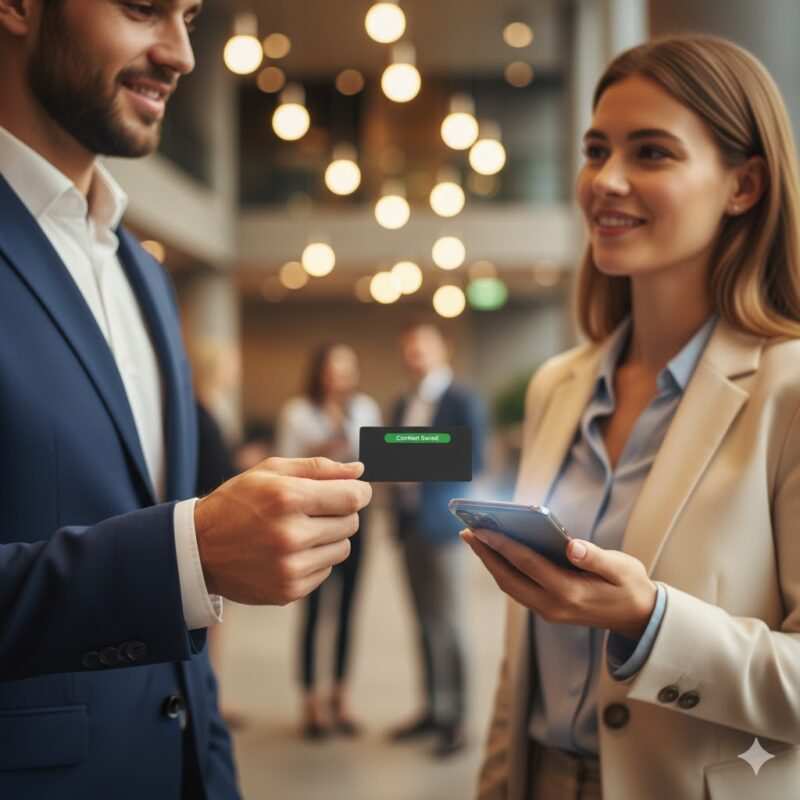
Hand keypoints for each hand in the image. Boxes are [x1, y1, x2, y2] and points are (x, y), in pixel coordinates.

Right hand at [195, 457, 371, 605]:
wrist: (198, 549)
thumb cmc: (238, 501)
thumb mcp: (271, 471)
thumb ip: (319, 468)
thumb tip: (361, 470)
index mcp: (287, 498)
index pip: (352, 498)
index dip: (359, 492)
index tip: (354, 490)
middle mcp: (290, 535)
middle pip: (350, 523)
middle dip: (339, 512)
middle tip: (311, 509)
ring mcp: (290, 567)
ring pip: (342, 548)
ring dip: (329, 537)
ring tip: (298, 530)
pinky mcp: (289, 590)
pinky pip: (326, 570)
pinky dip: (315, 559)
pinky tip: (288, 551)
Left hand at [462, 529, 656, 638]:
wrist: (639, 618)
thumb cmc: (630, 586)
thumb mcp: (621, 569)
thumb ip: (596, 558)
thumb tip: (571, 545)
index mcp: (570, 593)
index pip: (528, 565)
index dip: (502, 545)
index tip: (481, 529)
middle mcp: (553, 607)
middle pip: (509, 579)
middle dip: (486, 554)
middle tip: (467, 530)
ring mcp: (548, 611)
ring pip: (510, 586)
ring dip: (490, 562)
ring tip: (474, 537)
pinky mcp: (547, 609)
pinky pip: (517, 588)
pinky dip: (503, 569)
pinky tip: (495, 550)